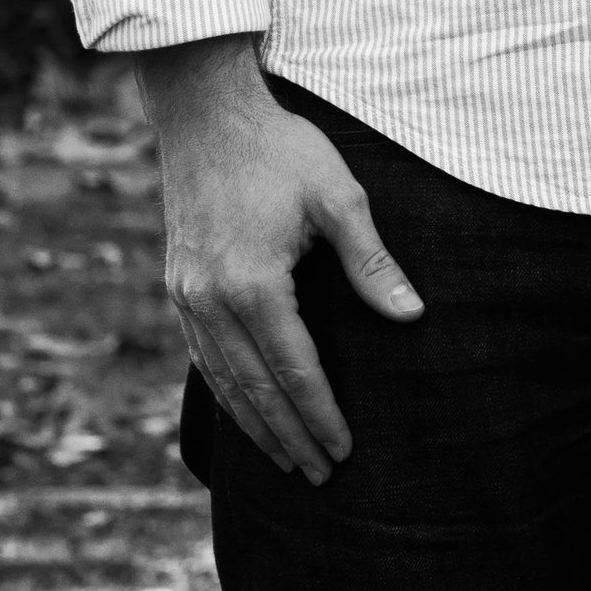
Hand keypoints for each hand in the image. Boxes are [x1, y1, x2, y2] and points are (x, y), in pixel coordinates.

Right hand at [135, 35, 422, 481]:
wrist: (205, 114)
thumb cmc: (280, 149)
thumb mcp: (338, 196)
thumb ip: (371, 262)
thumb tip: (412, 317)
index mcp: (254, 284)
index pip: (294, 370)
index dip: (320, 414)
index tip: (343, 451)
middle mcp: (212, 300)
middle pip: (256, 389)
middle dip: (290, 436)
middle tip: (319, 475)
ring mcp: (188, 296)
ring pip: (224, 380)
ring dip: (255, 425)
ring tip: (285, 459)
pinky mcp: (178, 286)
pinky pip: (201, 357)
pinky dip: (225, 392)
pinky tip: (244, 410)